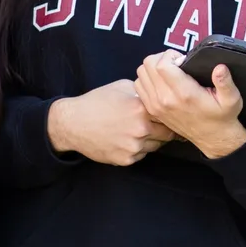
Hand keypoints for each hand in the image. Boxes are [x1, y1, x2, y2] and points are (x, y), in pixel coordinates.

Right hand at [47, 80, 174, 165]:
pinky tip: (128, 139)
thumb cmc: (96, 102)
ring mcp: (133, 147)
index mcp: (141, 110)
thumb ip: (143, 92)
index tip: (171, 115)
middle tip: (159, 125)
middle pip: (167, 134)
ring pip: (155, 146)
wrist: (73, 123)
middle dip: (165, 129)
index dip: (170, 115)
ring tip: (139, 131)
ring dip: (152, 140)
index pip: (169, 115)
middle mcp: (140, 130)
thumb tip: (159, 93)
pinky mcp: (126, 159)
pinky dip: (139, 149)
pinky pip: (142, 155)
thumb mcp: (122, 87)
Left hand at [134, 50, 245, 159]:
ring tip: (168, 71)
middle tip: (175, 63)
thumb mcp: (232, 99)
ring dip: (152, 68)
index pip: (162, 65)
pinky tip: (161, 81)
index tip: (182, 59)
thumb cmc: (222, 116)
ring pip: (141, 74)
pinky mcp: (152, 110)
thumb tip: (220, 68)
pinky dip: (147, 79)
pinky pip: (139, 86)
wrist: (212, 138)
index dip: (171, 55)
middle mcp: (166, 99)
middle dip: (160, 58)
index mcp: (184, 94)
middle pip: (148, 66)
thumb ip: (226, 83)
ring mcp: (156, 106)